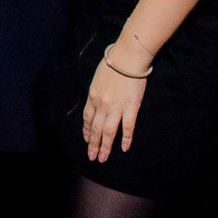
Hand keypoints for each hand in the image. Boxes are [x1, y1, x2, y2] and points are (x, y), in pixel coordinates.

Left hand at [82, 44, 149, 161]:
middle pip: (95, 128)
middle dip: (93, 144)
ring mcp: (116, 108)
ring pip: (108, 132)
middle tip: (92, 157)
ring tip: (103, 158)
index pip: (87, 118)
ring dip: (105, 147)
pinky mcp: (131, 107)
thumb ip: (96, 91)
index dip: (86, 131)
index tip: (86, 140)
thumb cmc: (113, 63)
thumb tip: (96, 100)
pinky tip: (124, 148)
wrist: (127, 58)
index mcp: (92, 96)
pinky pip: (127, 127)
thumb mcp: (97, 78)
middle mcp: (102, 105)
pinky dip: (125, 139)